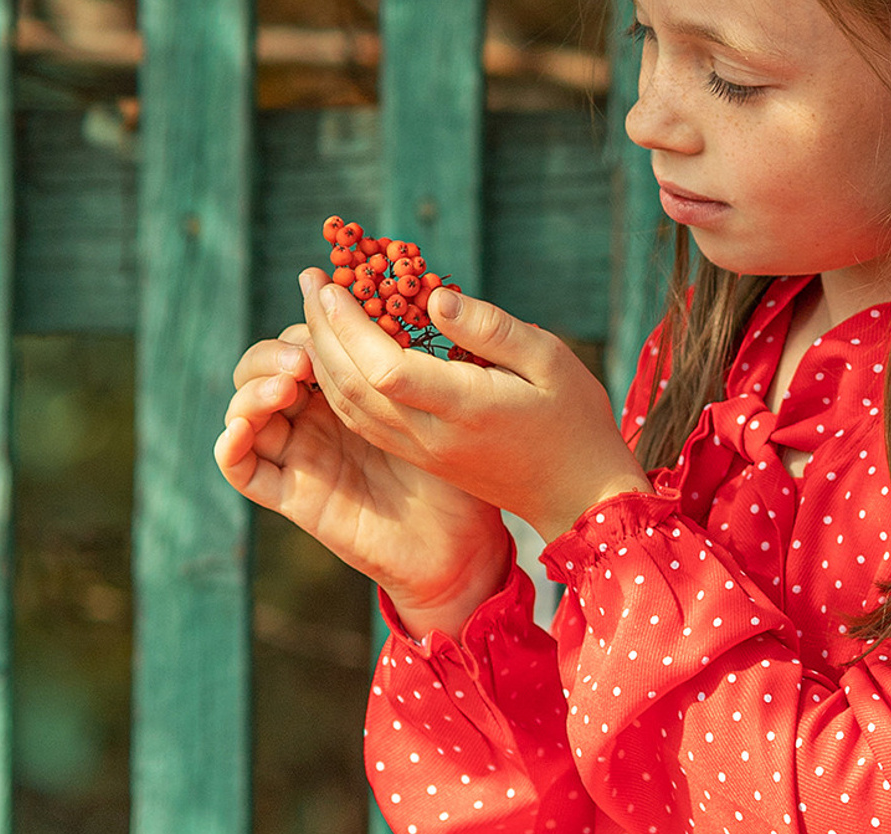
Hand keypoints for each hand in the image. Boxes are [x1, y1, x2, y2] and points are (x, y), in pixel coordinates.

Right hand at [218, 322, 512, 637]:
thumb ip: (445, 352)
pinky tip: (243, 429)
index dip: (311, 319)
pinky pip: (244, 471)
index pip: (310, 338)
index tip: (328, 300)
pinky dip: (230, 447)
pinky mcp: (294, 496)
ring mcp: (302, 455)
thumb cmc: (469, 471)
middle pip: (267, 366)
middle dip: (277, 350)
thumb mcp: (458, 405)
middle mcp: (318, 418)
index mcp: (352, 390)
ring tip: (287, 385)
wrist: (465, 545)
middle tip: (306, 353)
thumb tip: (440, 295)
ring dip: (254, 389)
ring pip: (247, 409)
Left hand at [298, 268, 651, 542]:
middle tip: (311, 281)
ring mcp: (423, 452)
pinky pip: (365, 422)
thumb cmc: (573, 419)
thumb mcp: (549, 360)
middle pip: (355, 386)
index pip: (386, 368)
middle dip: (323, 332)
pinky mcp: (422, 459)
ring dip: (323, 358)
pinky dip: (340, 385)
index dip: (350, 326)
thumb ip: (490, 328)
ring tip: (315, 310)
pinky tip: (335, 355)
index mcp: (465, 410)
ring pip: (351, 408)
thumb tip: (434, 297)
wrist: (579, 496)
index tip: (333, 283)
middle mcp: (432, 436)